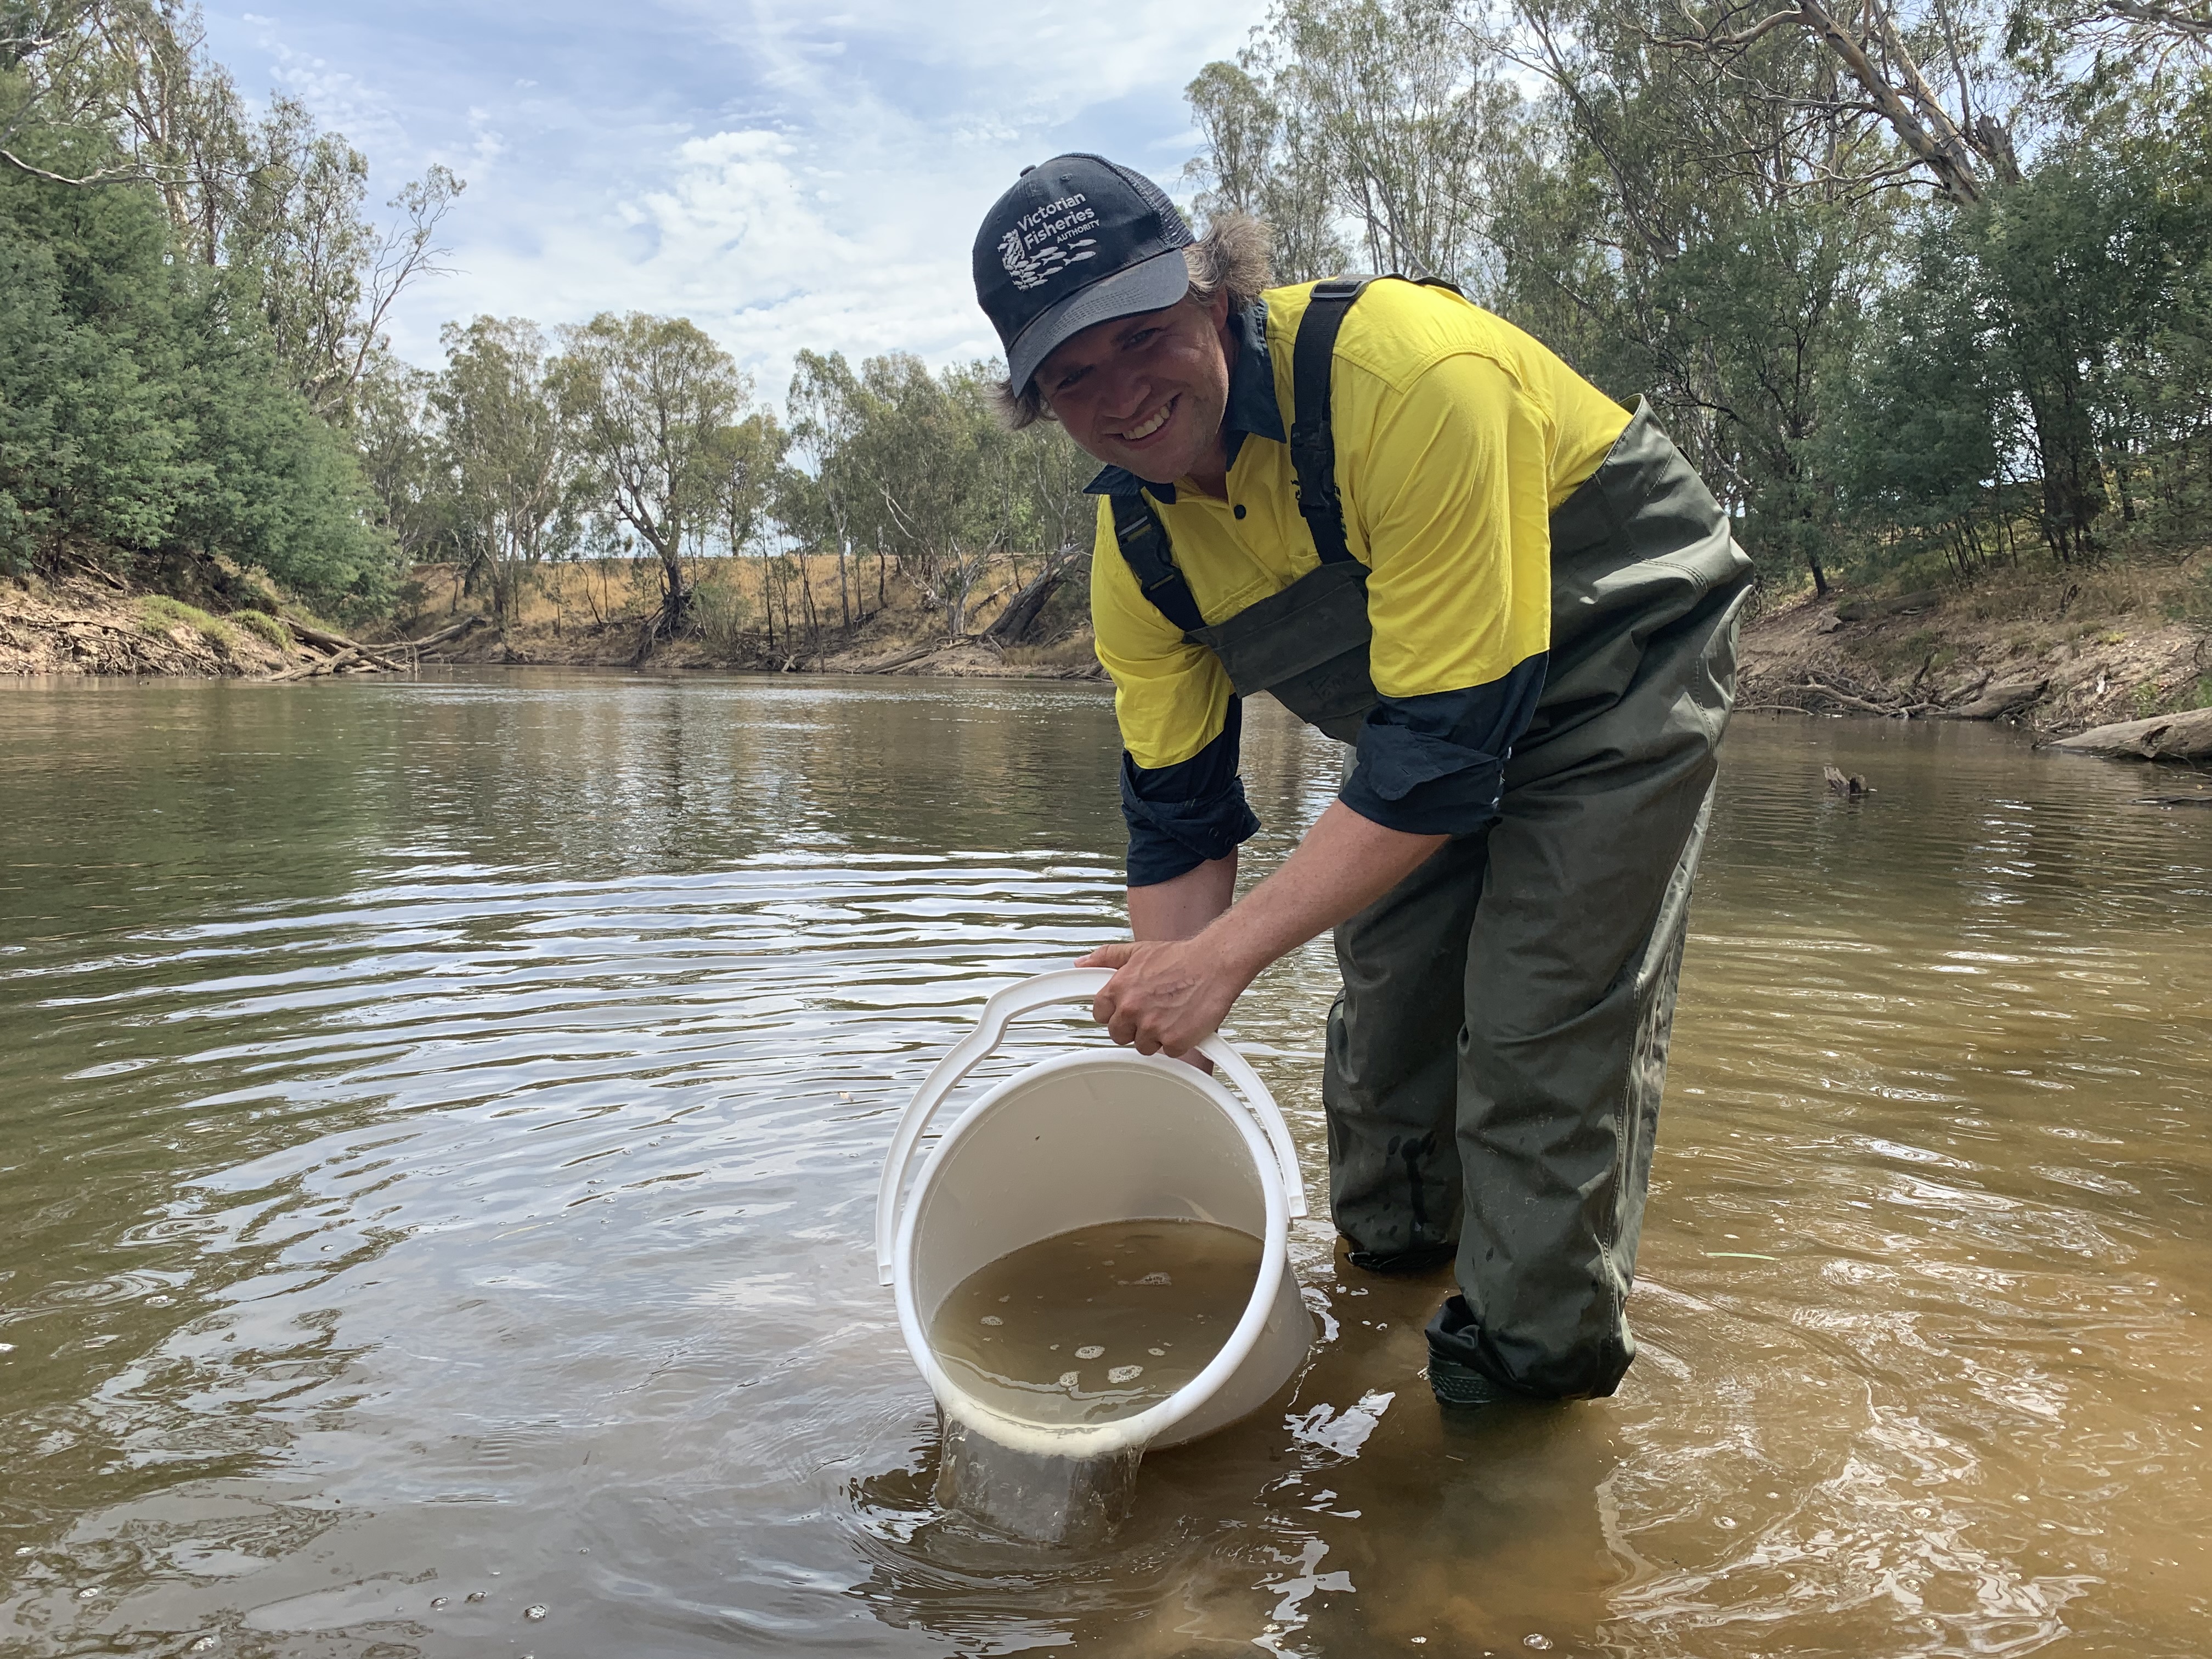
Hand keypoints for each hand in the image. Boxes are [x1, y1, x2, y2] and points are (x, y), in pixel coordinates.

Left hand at [1076, 937, 1247, 1058]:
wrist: (1215, 963)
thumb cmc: (1181, 958)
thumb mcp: (1138, 951)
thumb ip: (1106, 957)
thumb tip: (1083, 963)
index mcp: (1118, 989)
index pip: (1100, 1015)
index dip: (1115, 1012)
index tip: (1126, 1009)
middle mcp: (1132, 1009)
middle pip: (1118, 1035)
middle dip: (1133, 1027)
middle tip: (1152, 1012)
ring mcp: (1152, 1027)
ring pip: (1143, 1046)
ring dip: (1155, 1035)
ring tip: (1171, 1014)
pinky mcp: (1174, 1041)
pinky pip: (1167, 1052)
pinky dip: (1177, 1041)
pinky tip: (1184, 1022)